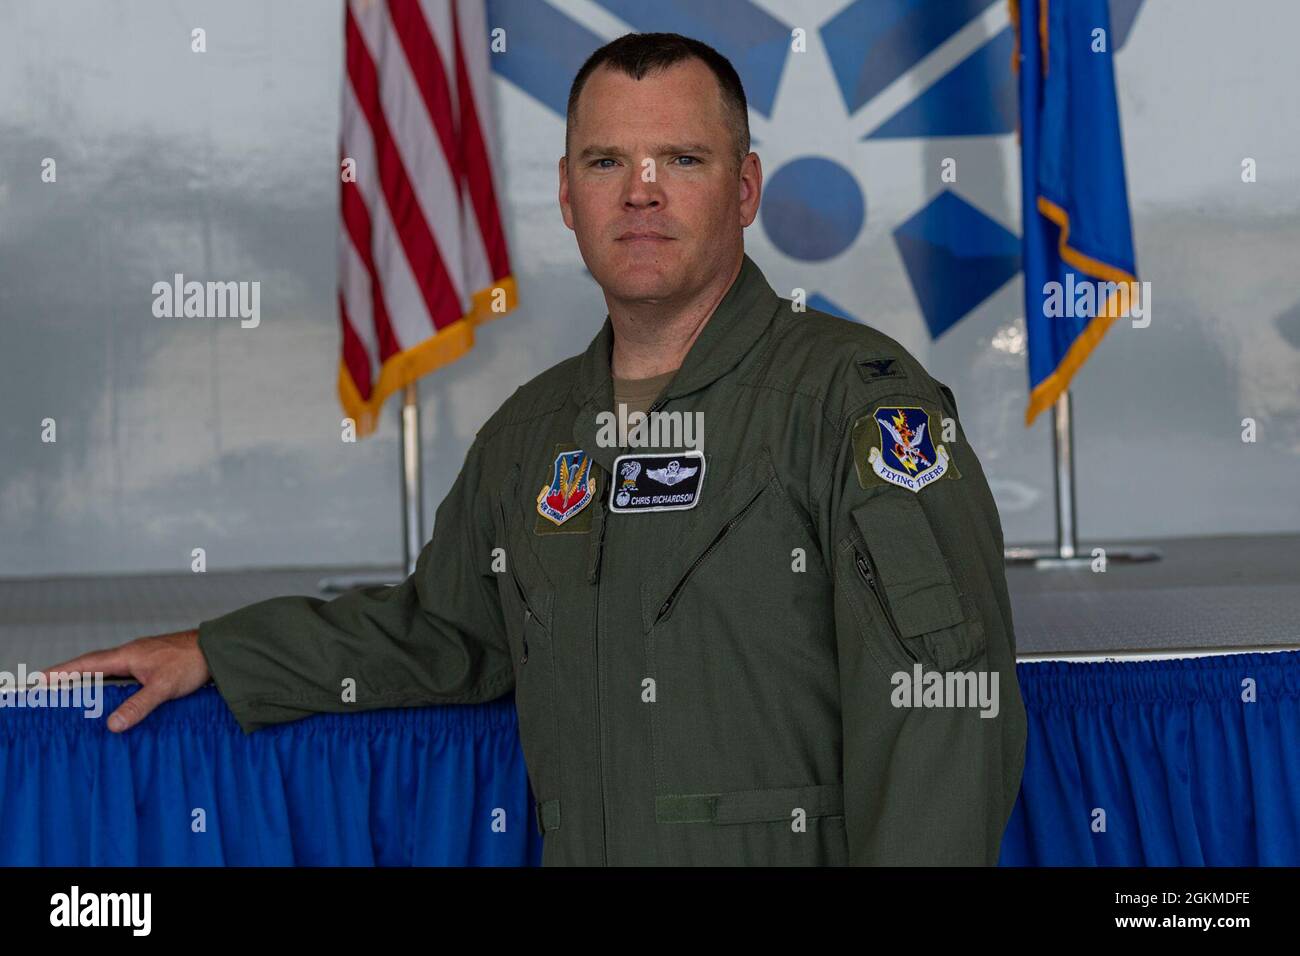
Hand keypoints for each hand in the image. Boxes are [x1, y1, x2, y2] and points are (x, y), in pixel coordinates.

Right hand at [38, 629, 210, 732]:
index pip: (87, 664)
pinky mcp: (154, 665)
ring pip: (111, 670)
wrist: (218, 649)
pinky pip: (126, 674)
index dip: (64, 671)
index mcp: (127, 655)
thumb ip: (138, 705)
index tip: (41, 678)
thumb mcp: (163, 687)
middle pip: (94, 665)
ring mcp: (143, 658)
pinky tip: (115, 695)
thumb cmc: (191, 662)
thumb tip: (112, 725)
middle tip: (50, 686)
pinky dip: (114, 683)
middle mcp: (132, 654)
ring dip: (93, 679)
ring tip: (76, 693)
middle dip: (72, 675)